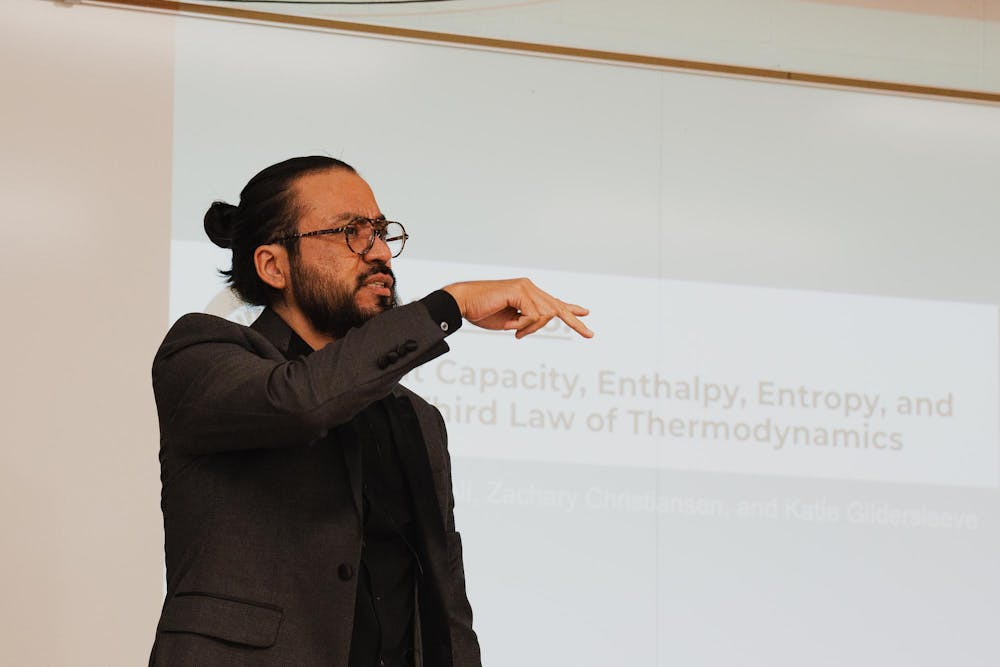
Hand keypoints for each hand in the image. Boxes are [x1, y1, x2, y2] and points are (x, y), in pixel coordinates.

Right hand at [443, 278, 592, 339]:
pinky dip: (522, 326)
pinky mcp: (520, 291)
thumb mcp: (510, 322)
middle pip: (557, 307)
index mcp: (527, 293)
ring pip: (544, 315)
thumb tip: (539, 322)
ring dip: (530, 328)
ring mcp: (526, 287)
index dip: (570, 308)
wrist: (463, 303)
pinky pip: (533, 316)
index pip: (553, 301)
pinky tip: (509, 326)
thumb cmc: (482, 312)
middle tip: (590, 335)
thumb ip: (526, 322)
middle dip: (574, 322)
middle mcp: (529, 287)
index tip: (586, 312)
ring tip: (513, 330)